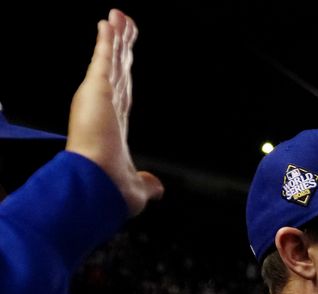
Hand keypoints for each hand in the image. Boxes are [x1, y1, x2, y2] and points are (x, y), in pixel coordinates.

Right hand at [65, 10, 161, 216]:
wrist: (96, 186)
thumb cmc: (110, 189)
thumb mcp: (137, 186)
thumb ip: (147, 183)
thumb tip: (157, 188)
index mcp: (114, 124)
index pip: (122, 88)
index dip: (124, 69)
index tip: (126, 54)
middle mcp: (106, 106)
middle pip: (117, 67)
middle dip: (120, 45)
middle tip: (124, 21)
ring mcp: (100, 96)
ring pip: (111, 58)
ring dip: (115, 36)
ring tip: (118, 15)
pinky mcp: (96, 90)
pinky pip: (104, 58)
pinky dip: (106, 40)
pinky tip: (109, 22)